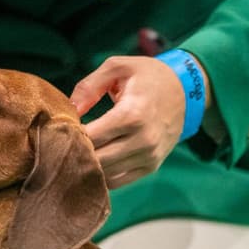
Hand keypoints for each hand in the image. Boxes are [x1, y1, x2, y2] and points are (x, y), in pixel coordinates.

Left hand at [70, 56, 194, 188]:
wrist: (186, 92)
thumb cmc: (148, 76)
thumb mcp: (118, 67)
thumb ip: (88, 87)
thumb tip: (69, 110)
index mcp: (133, 114)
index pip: (91, 136)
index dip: (71, 134)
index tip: (62, 127)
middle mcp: (143, 140)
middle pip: (96, 159)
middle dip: (76, 152)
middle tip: (65, 142)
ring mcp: (149, 157)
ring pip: (105, 174)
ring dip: (88, 165)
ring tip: (77, 151)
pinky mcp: (151, 167)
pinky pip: (118, 181)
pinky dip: (102, 175)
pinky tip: (94, 161)